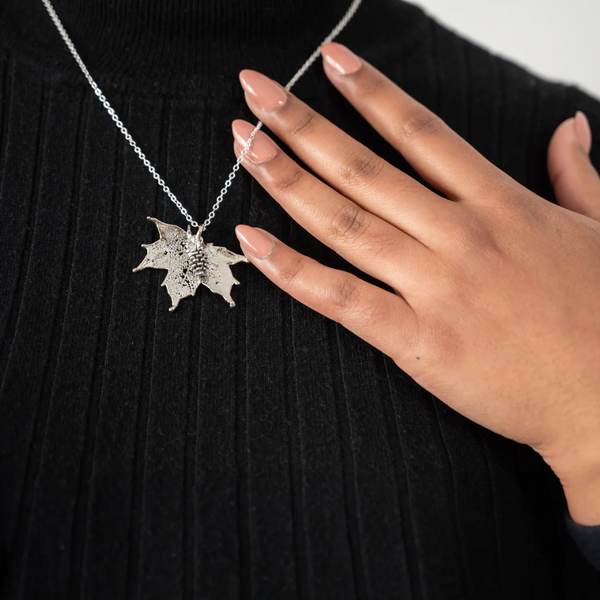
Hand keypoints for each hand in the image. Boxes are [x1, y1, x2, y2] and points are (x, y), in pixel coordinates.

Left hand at [231, 43, 599, 524]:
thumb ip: (577, 174)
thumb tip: (569, 127)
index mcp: (500, 203)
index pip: (421, 131)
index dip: (370, 91)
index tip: (327, 60)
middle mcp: (460, 235)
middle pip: (364, 167)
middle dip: (303, 124)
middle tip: (256, 91)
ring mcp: (436, 286)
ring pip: (345, 222)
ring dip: (287, 180)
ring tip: (244, 146)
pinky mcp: (419, 340)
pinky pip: (343, 298)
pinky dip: (293, 271)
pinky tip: (253, 243)